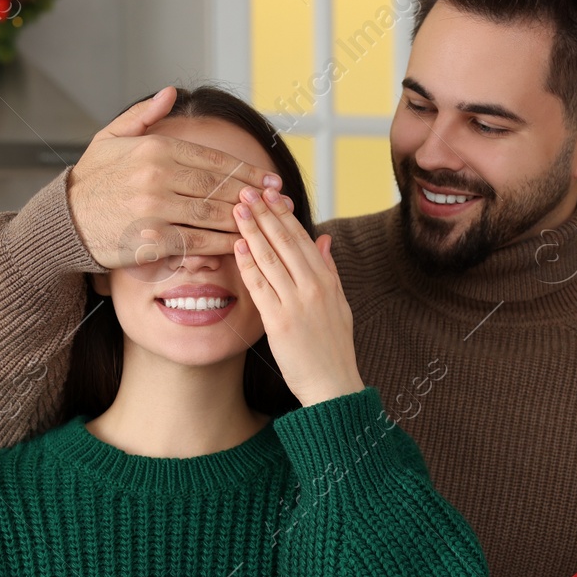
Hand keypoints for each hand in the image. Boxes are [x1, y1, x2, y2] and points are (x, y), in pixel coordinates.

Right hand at [66, 85, 282, 267]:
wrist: (63, 222)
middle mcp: (158, 176)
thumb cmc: (91, 180)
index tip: (268, 178)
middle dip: (254, 195)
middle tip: (279, 201)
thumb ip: (144, 115)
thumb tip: (172, 92)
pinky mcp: (153, 241)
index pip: (212, 159)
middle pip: (219, 187)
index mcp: (154, 148)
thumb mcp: (110, 138)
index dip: (246, 170)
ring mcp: (156, 209)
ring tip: (269, 223)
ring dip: (245, 219)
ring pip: (213, 215)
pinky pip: (199, 242)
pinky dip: (224, 243)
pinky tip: (242, 244)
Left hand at [232, 186, 363, 406]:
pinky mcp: (279, 322)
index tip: (269, 194)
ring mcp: (296, 304)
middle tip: (246, 190)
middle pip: (285, 242)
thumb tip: (323, 239)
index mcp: (327, 281)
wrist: (333, 386)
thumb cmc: (333, 348)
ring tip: (237, 208)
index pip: (302, 238)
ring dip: (252, 230)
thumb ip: (329, 270)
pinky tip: (237, 245)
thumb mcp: (339, 305)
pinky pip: (260, 286)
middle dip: (264, 213)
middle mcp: (314, 288)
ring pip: (270, 258)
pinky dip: (248, 263)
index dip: (283, 214)